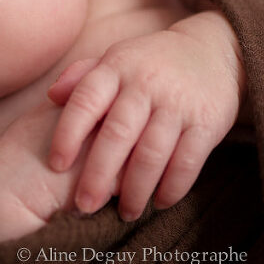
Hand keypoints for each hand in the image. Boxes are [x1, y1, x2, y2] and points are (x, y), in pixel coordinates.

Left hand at [46, 10, 245, 220]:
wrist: (212, 50)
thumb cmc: (149, 64)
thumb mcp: (115, 59)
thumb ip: (81, 76)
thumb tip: (51, 96)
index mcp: (116, 68)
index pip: (85, 101)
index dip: (68, 134)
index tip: (56, 164)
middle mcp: (145, 84)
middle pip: (117, 134)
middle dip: (98, 174)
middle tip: (84, 206)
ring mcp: (178, 104)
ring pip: (152, 154)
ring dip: (136, 190)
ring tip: (125, 213)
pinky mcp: (207, 122)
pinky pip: (188, 161)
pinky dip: (172, 187)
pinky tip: (159, 202)